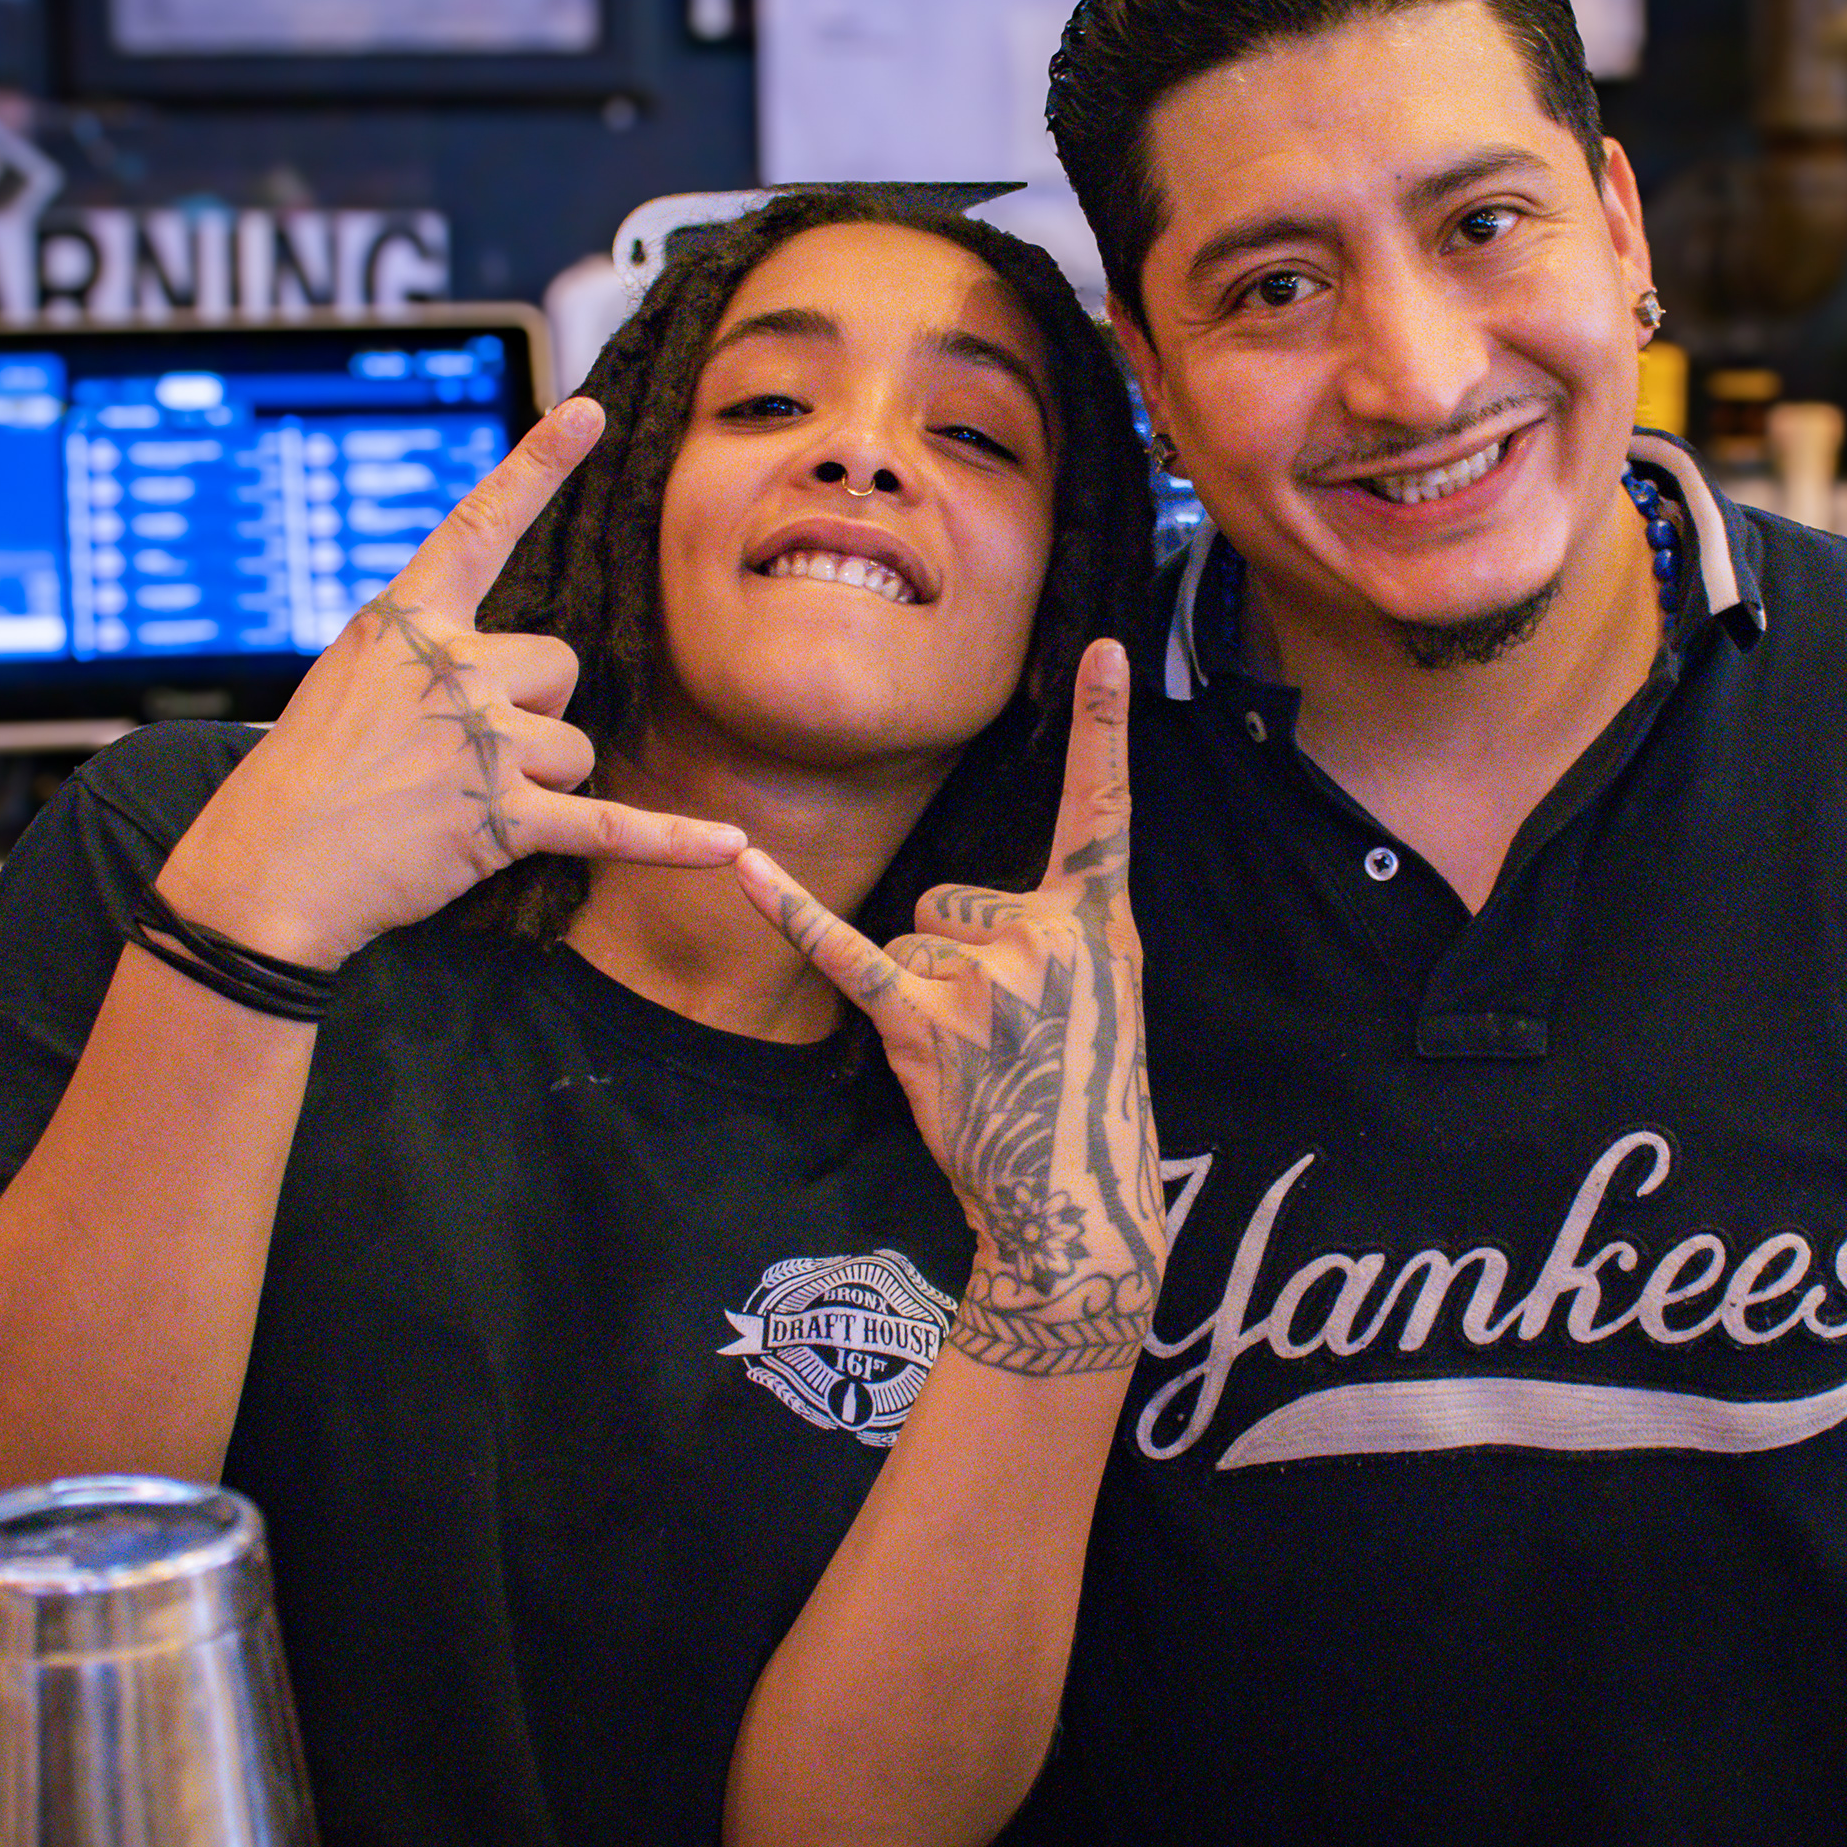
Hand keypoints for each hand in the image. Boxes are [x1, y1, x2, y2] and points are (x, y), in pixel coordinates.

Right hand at [155, 395, 744, 965]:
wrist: (270, 866)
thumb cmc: (309, 777)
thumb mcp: (353, 680)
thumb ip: (431, 655)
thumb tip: (517, 674)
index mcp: (406, 623)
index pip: (479, 527)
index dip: (535, 465)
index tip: (587, 413)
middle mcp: (450, 669)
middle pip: (558, 667)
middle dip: (533, 713)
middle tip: (459, 758)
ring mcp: (480, 743)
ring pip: (576, 746)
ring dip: (542, 782)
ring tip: (463, 806)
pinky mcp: (502, 819)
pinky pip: (610, 825)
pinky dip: (672, 842)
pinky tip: (730, 847)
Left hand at [736, 638, 1159, 1375]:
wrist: (1071, 1198)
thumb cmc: (1082, 1097)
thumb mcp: (1103, 998)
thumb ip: (1050, 933)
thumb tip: (951, 911)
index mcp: (1099, 921)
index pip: (1102, 809)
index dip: (1105, 728)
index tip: (1105, 648)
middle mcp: (1043, 936)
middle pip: (951, 895)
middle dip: (959, 957)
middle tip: (1006, 1036)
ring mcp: (981, 979)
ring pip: (908, 936)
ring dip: (921, 994)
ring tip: (973, 1058)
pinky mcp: (919, 1023)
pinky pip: (843, 950)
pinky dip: (788, 909)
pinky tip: (741, 864)